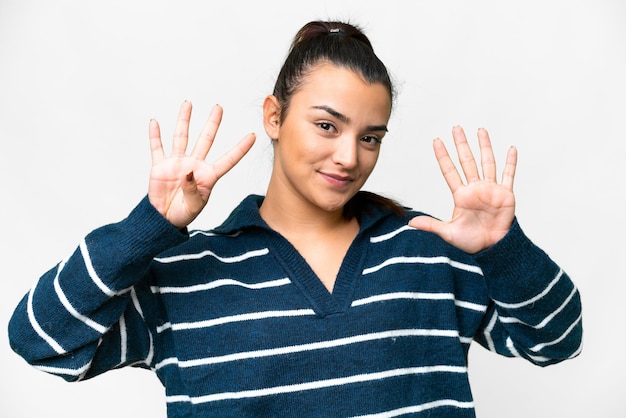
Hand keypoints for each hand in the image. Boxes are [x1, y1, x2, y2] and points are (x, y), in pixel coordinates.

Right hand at [148, 101, 255, 228]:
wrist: (164, 218)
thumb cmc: (184, 213)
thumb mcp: (194, 206)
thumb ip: (192, 190)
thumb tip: (187, 172)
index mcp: (208, 176)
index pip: (228, 160)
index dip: (240, 149)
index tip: (253, 136)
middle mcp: (195, 165)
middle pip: (206, 140)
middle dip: (212, 124)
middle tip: (219, 107)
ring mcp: (177, 163)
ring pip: (182, 137)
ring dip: (184, 120)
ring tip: (188, 104)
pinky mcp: (160, 166)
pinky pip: (157, 148)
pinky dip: (155, 136)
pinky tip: (155, 122)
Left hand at [409, 126, 516, 253]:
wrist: (492, 248)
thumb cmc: (471, 242)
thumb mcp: (448, 233)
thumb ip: (431, 225)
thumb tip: (410, 223)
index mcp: (461, 196)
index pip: (449, 171)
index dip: (443, 156)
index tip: (436, 141)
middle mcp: (475, 189)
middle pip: (467, 161)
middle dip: (461, 145)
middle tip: (456, 128)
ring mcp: (491, 189)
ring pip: (487, 163)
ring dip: (484, 147)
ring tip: (480, 130)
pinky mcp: (506, 194)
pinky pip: (508, 175)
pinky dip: (511, 162)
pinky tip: (511, 149)